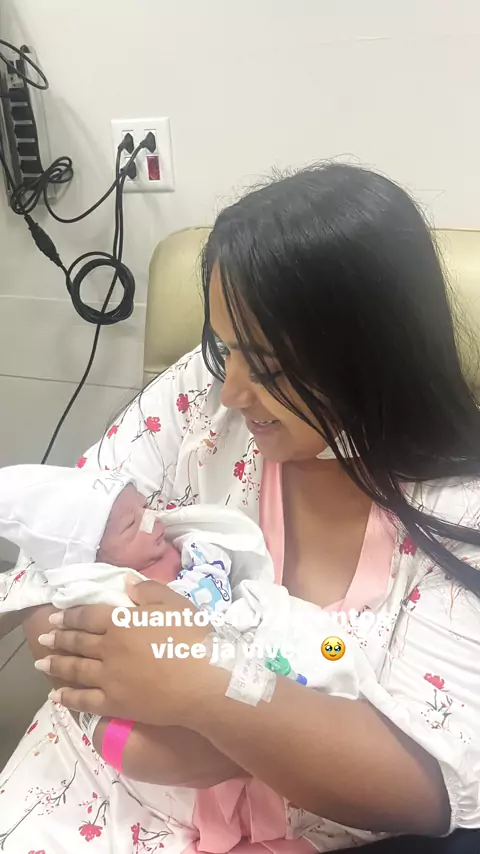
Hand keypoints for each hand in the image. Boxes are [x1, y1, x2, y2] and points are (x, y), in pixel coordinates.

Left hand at [35, 579, 218, 725]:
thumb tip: (126, 583)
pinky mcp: (115, 703)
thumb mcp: (174, 603)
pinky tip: (57, 695)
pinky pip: (85, 700)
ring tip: (41, 663)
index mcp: (121, 622)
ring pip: (76, 669)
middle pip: (78, 642)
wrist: (204, 681)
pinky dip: (68, 697)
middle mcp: (108, 649)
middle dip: (59, 638)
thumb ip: (148, 591)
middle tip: (43, 637)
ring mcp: (109, 678)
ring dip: (57, 665)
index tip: (55, 616)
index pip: (88, 616)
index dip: (70, 615)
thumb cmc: (193, 638)